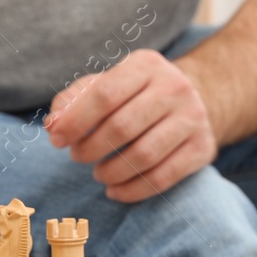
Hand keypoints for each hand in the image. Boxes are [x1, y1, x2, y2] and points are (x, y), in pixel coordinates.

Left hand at [45, 49, 218, 202]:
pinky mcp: (203, 148)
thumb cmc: (135, 95)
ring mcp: (193, 118)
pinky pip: (163, 178)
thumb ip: (73, 100)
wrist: (196, 100)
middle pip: (122, 127)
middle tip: (78, 157)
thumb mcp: (106, 84)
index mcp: (145, 65)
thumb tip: (53, 126)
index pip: (105, 94)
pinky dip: (132, 190)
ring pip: (144, 155)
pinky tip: (115, 190)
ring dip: (111, 172)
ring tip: (98, 173)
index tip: (57, 140)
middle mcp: (174, 87)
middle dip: (91, 148)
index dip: (76, 121)